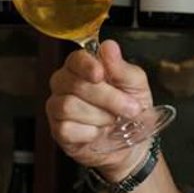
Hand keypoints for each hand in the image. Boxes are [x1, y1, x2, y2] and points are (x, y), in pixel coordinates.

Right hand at [46, 39, 152, 174]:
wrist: (133, 145)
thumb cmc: (131, 111)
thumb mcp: (136, 86)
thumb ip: (122, 68)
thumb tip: (109, 47)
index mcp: (83, 67)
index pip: (75, 59)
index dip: (86, 65)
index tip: (100, 74)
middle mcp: (65, 84)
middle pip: (74, 84)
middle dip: (107, 98)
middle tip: (130, 108)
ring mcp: (57, 107)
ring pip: (68, 105)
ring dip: (100, 116)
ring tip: (113, 121)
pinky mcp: (58, 131)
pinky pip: (67, 128)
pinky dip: (90, 132)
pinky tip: (99, 132)